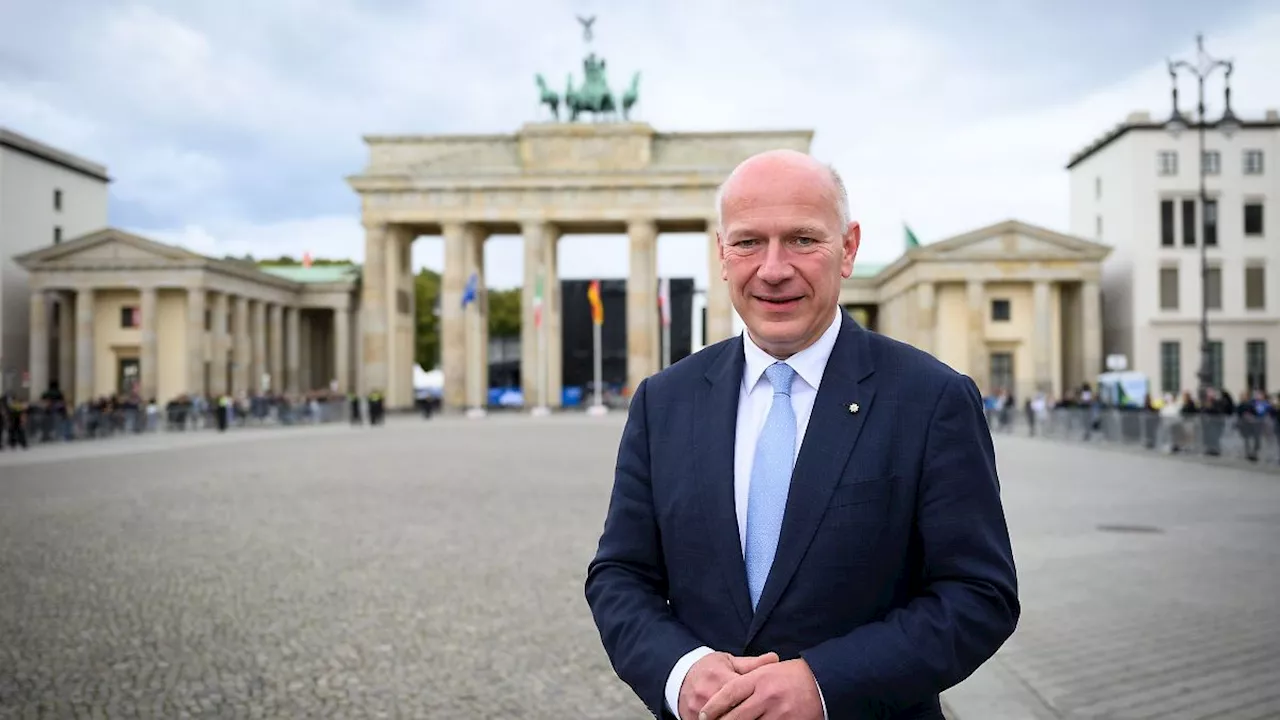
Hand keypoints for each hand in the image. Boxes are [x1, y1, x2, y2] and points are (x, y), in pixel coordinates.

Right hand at [677, 651, 778, 719]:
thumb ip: (752, 664)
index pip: (741, 692)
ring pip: (722, 719)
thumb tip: (775, 659)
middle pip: (733, 710)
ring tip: (750, 717)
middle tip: (760, 714)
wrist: (680, 676)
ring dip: (736, 719)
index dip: (755, 699)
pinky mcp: (690, 719)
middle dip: (747, 714)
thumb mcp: (729, 661)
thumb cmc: (709, 669)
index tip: (767, 703)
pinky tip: (733, 719)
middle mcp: (707, 693)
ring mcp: (698, 709)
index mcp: (719, 677)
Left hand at [698, 658, 822, 719]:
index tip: (703, 715)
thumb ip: (746, 681)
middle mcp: (767, 696)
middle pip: (735, 716)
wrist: (823, 682)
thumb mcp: (767, 670)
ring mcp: (779, 713)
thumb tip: (722, 695)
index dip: (713, 707)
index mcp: (759, 679)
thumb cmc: (791, 675)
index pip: (729, 694)